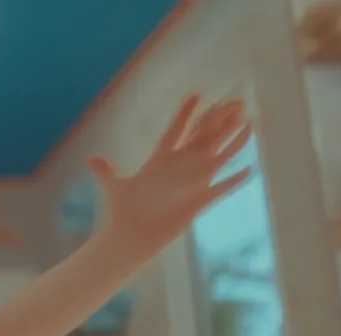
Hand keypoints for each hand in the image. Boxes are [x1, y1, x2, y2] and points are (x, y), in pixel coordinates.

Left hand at [88, 92, 252, 254]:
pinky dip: (233, 179)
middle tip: (235, 99)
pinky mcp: (199, 200)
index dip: (185, 113)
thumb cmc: (123, 212)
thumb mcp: (114, 186)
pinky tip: (249, 168)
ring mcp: (192, 182)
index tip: (195, 93)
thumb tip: (90, 159)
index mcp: (161, 159)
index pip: (176, 130)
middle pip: (204, 136)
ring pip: (218, 155)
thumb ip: (105, 171)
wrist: (131, 236)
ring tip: (249, 121)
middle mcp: (180, 167)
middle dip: (220, 118)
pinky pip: (221, 187)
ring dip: (233, 139)